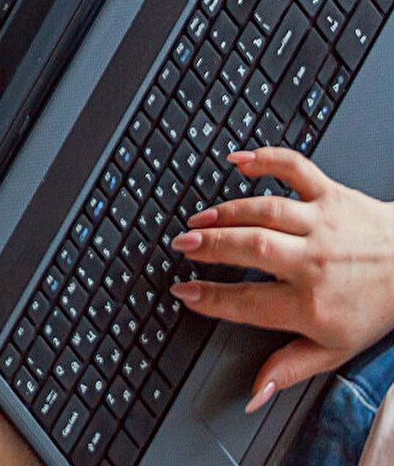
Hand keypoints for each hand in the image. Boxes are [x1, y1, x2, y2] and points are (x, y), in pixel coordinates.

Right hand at [170, 147, 393, 410]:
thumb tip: (254, 393)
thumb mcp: (334, 350)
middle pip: (251, 247)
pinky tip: (236, 161)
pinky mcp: (330, 193)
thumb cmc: (372, 309)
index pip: (249, 303)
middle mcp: (314, 261)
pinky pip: (293, 168)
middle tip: (181, 245)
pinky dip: (264, 159)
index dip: (210, 299)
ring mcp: (321, 223)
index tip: (183, 292)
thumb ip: (289, 368)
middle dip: (209, 246)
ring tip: (198, 218)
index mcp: (312, 305)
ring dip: (226, 212)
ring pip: (264, 210)